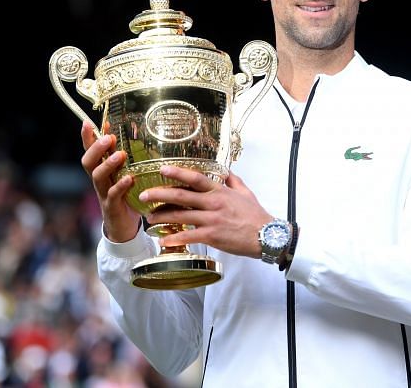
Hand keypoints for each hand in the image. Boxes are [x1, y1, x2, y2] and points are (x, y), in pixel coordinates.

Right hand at [80, 122, 140, 242]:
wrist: (124, 228)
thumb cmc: (126, 197)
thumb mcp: (125, 174)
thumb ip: (125, 159)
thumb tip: (133, 135)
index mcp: (101, 170)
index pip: (90, 151)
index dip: (87, 137)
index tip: (88, 122)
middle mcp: (99, 180)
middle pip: (88, 162)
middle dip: (96, 148)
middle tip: (108, 137)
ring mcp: (103, 194)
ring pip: (97, 177)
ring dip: (107, 164)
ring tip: (119, 155)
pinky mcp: (112, 207)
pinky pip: (113, 195)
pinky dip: (120, 186)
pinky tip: (129, 179)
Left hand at [140, 165, 272, 258]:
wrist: (266, 236)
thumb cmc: (256, 215)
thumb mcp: (246, 192)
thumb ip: (233, 180)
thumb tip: (225, 172)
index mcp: (220, 191)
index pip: (195, 178)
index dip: (178, 173)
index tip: (162, 169)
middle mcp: (213, 203)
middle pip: (181, 196)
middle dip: (159, 194)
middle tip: (144, 195)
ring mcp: (212, 220)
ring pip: (181, 216)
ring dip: (162, 217)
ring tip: (149, 218)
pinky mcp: (212, 236)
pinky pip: (189, 236)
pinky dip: (174, 238)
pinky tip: (164, 240)